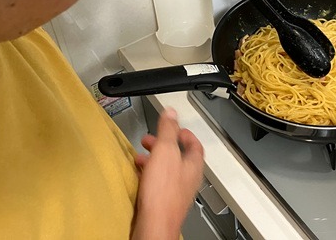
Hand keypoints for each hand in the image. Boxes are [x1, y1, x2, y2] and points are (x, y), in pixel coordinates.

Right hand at [131, 108, 204, 239]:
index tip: (175, 127)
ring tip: (142, 155)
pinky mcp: (165, 201)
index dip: (185, 132)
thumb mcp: (165, 151)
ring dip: (155, 158)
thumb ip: (168, 130)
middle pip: (180, 155)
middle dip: (164, 144)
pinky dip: (150, 173)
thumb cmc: (163, 193)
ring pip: (168, 168)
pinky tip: (140, 174)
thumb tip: (171, 112)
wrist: (155, 223)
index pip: (195, 143)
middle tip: (153, 139)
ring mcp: (178, 190)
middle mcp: (189, 178)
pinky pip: (160, 182)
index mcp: (194, 164)